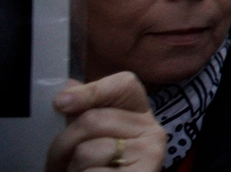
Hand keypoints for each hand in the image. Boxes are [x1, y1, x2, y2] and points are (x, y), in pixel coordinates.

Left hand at [45, 72, 164, 171]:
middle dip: (64, 144)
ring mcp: (149, 153)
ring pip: (89, 149)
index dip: (92, 90)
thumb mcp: (93, 139)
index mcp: (139, 115)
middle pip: (93, 119)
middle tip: (61, 162)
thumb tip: (67, 87)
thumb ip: (85, 113)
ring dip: (71, 168)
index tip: (62, 103)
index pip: (124, 84)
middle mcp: (151, 131)